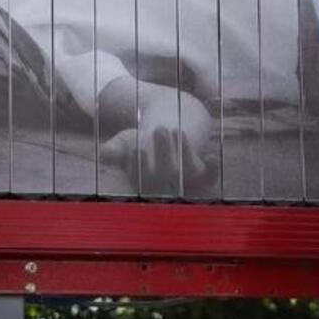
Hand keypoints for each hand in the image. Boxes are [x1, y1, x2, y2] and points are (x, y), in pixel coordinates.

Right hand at [100, 88, 215, 189]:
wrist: (166, 132)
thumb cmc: (140, 141)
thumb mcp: (124, 142)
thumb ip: (114, 149)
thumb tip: (106, 154)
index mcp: (143, 186)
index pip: (140, 182)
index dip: (139, 167)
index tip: (137, 148)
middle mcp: (165, 190)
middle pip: (164, 178)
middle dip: (162, 153)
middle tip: (159, 129)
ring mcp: (185, 183)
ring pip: (185, 173)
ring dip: (183, 151)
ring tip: (174, 129)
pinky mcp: (203, 174)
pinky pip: (210, 177)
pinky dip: (213, 169)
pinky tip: (211, 156)